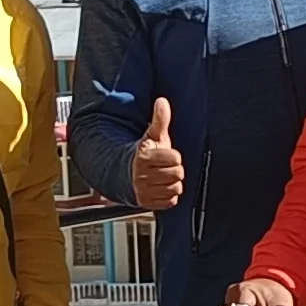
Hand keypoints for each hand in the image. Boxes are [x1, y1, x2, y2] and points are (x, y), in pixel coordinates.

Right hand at [127, 95, 184, 210]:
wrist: (127, 174)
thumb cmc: (145, 154)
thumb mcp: (152, 136)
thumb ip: (160, 119)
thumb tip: (162, 101)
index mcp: (144, 156)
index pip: (175, 158)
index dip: (173, 156)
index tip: (166, 155)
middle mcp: (142, 175)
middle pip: (177, 174)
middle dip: (174, 169)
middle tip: (165, 167)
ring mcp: (144, 191)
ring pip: (175, 188)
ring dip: (172, 183)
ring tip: (163, 176)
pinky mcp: (147, 203)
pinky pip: (171, 201)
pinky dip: (169, 196)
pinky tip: (161, 187)